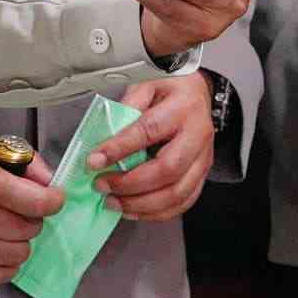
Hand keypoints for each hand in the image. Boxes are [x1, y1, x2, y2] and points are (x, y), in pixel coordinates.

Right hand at [0, 130, 60, 284]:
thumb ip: (19, 161)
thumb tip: (47, 182)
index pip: (38, 204)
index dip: (53, 199)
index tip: (51, 197)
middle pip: (30, 230)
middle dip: (33, 216)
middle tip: (20, 206)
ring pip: (18, 255)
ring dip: (20, 240)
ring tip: (6, 226)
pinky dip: (6, 266)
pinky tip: (0, 249)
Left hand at [79, 72, 217, 223]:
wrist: (197, 93)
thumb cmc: (169, 89)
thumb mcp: (145, 85)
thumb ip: (126, 108)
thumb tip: (104, 139)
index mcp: (183, 107)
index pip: (149, 131)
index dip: (119, 149)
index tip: (93, 160)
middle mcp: (198, 135)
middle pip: (168, 170)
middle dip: (130, 184)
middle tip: (102, 185)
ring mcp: (203, 158)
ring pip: (177, 193)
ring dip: (140, 204)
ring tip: (113, 202)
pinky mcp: (202, 175)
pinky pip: (183, 202)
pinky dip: (155, 213)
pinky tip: (133, 210)